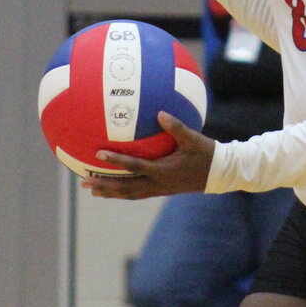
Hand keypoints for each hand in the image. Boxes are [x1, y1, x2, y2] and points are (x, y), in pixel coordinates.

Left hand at [80, 112, 215, 199]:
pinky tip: (114, 189)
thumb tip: (159, 113)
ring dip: (111, 192)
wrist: (220, 174)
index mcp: (163, 171)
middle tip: (85, 183)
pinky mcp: (162, 190)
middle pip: (126, 188)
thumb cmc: (207, 154)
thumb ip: (176, 126)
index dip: (116, 162)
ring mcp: (159, 189)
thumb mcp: (194, 139)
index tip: (98, 156)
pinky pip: (137, 193)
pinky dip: (123, 192)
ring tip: (93, 190)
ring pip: (130, 194)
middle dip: (105, 186)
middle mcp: (158, 183)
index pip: (134, 167)